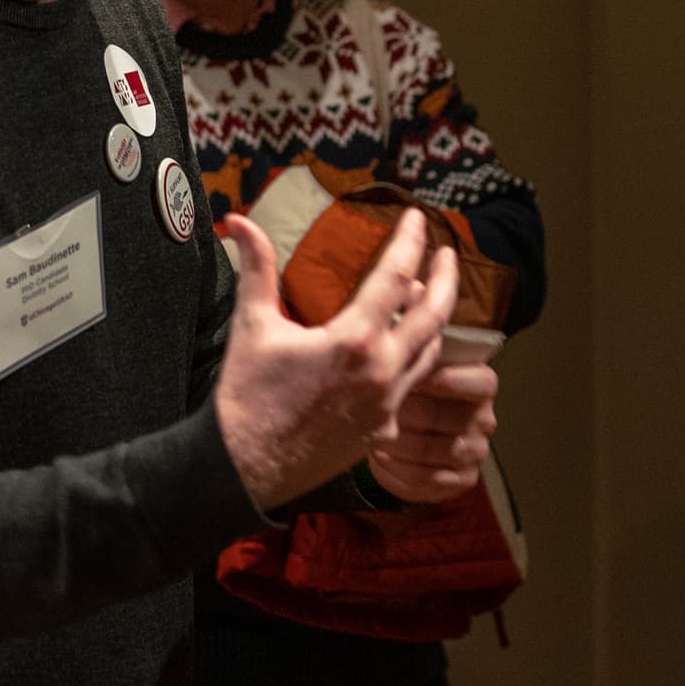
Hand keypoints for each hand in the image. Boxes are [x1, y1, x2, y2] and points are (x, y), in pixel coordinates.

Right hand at [213, 209, 455, 509]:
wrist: (244, 467)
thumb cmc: (246, 396)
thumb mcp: (252, 325)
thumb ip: (255, 267)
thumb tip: (237, 221)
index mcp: (352, 341)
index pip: (396, 277)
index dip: (409, 241)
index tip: (416, 218)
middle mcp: (381, 371)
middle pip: (435, 315)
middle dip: (447, 278)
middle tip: (448, 252)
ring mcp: (387, 404)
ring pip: (429, 353)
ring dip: (433, 321)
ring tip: (427, 296)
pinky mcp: (383, 428)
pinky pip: (412, 386)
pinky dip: (413, 358)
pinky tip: (403, 346)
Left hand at [369, 361, 497, 504]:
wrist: (413, 441)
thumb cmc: (413, 395)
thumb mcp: (417, 370)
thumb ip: (416, 357)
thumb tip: (399, 336)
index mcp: (482, 385)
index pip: (480, 382)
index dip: (442, 380)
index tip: (409, 377)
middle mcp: (485, 420)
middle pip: (441, 416)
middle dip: (401, 412)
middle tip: (372, 407)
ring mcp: (476, 452)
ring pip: (428, 449)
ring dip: (393, 442)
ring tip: (369, 432)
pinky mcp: (462, 480)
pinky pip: (423, 478)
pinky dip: (395, 469)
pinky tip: (379, 457)